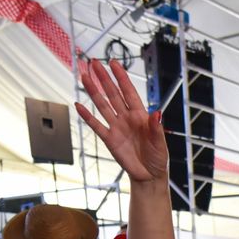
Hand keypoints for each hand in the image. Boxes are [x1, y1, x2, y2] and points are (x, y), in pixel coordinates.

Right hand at [75, 58, 168, 182]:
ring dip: (93, 92)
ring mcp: (117, 127)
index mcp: (140, 115)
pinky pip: (96, 126)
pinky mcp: (109, 140)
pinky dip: (87, 116)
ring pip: (103, 105)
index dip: (121, 77)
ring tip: (84, 77)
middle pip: (113, 94)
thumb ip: (156, 128)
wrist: (149, 175)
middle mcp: (126, 118)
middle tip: (94, 63)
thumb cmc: (158, 158)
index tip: (113, 63)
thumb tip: (157, 113)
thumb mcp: (160, 142)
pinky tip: (79, 105)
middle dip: (104, 78)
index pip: (129, 91)